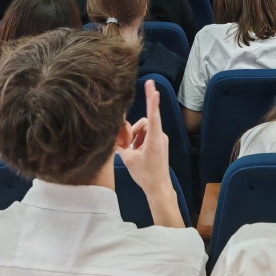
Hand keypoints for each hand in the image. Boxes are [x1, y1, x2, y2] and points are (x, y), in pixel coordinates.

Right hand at [116, 82, 180, 225]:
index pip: (153, 116)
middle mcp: (160, 136)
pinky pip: (148, 135)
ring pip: (145, 129)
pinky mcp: (161, 143)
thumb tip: (113, 136)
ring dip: (136, 137)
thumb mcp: (128, 159)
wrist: (158, 187)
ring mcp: (162, 139)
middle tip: (129, 145)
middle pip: (144, 122)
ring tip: (133, 153)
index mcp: (154, 139)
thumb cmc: (144, 174)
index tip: (153, 88)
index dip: (152, 101)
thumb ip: (121, 145)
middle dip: (134, 131)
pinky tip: (137, 153)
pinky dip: (140, 141)